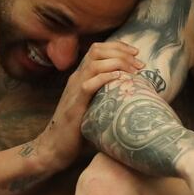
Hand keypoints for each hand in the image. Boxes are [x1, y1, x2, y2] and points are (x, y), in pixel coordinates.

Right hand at [38, 41, 143, 170]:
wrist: (54, 147)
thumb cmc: (78, 130)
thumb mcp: (95, 105)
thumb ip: (108, 95)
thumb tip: (137, 95)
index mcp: (81, 76)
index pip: (98, 50)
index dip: (118, 46)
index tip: (136, 53)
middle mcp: (77, 78)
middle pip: (97, 51)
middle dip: (121, 52)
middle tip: (139, 63)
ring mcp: (74, 90)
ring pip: (94, 64)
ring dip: (117, 63)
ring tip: (133, 71)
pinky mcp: (75, 106)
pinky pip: (88, 85)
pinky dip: (105, 78)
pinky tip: (119, 79)